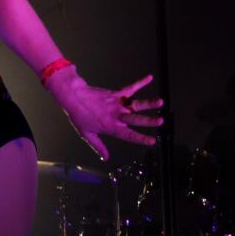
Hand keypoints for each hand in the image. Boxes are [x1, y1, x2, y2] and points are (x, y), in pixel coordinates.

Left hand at [48, 71, 163, 160]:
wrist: (73, 97)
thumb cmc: (79, 116)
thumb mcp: (87, 134)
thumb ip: (98, 146)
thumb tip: (106, 157)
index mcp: (111, 127)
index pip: (129, 135)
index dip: (141, 139)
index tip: (152, 141)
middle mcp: (116, 116)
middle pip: (135, 119)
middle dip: (149, 121)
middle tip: (161, 121)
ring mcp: (117, 104)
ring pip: (136, 104)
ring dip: (149, 103)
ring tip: (161, 101)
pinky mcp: (115, 94)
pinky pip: (130, 88)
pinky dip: (140, 83)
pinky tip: (149, 78)